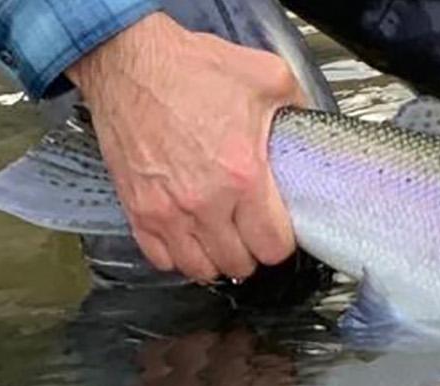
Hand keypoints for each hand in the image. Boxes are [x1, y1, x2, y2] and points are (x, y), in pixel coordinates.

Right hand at [67, 13, 301, 281]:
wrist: (130, 62)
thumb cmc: (189, 68)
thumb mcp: (268, 78)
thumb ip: (298, 108)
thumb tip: (309, 128)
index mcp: (242, 175)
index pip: (272, 246)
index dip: (281, 241)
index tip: (279, 230)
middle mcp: (204, 201)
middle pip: (238, 264)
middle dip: (251, 252)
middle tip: (251, 232)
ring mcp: (166, 210)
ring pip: (200, 269)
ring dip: (215, 259)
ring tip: (222, 239)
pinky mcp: (137, 208)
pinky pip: (160, 258)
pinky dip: (177, 256)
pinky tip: (188, 238)